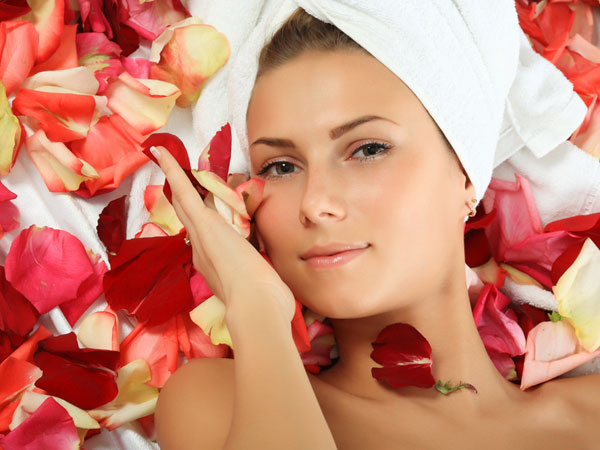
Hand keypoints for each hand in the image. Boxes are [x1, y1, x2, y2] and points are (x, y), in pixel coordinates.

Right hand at [152, 145, 295, 321]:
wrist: (256, 306)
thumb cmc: (263, 303)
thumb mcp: (261, 287)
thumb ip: (261, 278)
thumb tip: (268, 278)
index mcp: (213, 266)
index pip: (203, 238)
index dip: (199, 222)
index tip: (200, 211)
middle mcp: (201, 250)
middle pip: (189, 217)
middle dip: (181, 197)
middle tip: (172, 176)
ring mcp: (200, 236)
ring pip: (184, 203)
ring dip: (175, 181)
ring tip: (165, 159)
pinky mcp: (203, 224)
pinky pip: (183, 193)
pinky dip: (171, 171)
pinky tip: (161, 153)